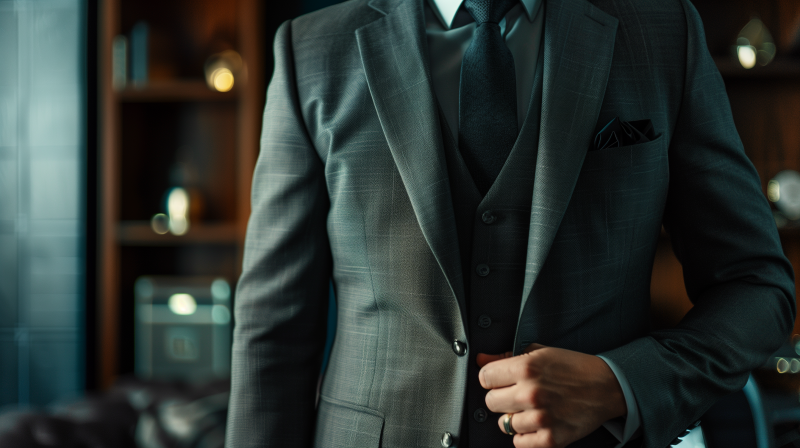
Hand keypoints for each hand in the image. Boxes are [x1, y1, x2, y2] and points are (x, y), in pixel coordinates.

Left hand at [477, 344, 626, 447]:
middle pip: (490, 402)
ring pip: (504, 424)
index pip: (484, 378)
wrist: (607, 386)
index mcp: (526, 368)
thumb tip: (480, 359)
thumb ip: (506, 357)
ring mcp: (541, 418)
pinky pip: (519, 443)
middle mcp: (531, 393)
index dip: (492, 379)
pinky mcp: (551, 438)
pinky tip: (536, 424)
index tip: (500, 380)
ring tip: (531, 409)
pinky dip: (526, 436)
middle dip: (501, 399)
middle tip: (517, 395)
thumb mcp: (540, 353)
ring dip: (515, 418)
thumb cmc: (573, 367)